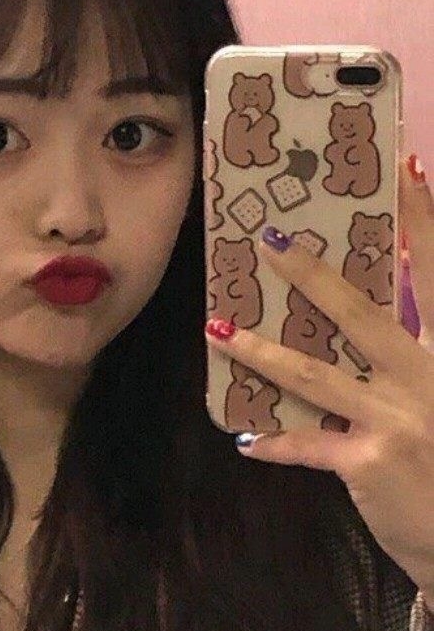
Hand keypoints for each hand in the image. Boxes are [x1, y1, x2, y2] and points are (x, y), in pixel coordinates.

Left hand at [205, 156, 433, 598]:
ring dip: (261, 351)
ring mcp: (397, 418)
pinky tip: (243, 438)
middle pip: (363, 315)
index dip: (426, 221)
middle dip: (313, 276)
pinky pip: (306, 446)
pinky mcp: (369, 461)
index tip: (407, 169)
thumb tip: (364, 314)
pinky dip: (274, 443)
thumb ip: (413, 356)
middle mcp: (427, 376)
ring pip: (315, 375)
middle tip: (270, 241)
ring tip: (217, 329)